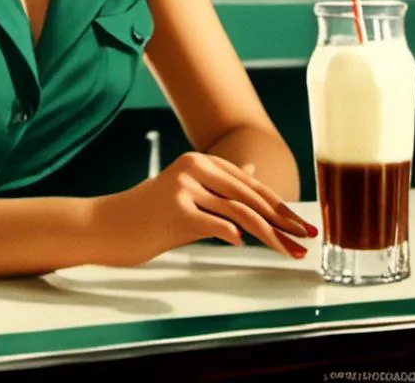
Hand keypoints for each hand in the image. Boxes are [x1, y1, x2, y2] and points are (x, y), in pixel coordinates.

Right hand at [93, 152, 318, 265]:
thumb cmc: (147, 213)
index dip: (280, 205)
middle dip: (283, 221)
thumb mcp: (184, 191)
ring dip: (271, 235)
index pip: (250, 184)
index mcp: (199, 161)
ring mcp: (184, 188)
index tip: (301, 225)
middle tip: (306, 239)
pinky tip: (242, 244)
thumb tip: (252, 173)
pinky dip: (232, 234)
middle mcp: (194, 168)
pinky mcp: (176, 210)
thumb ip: (217, 184)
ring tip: (289, 252)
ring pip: (239, 212)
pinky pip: (216, 224)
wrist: (108, 225)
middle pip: (249, 197)